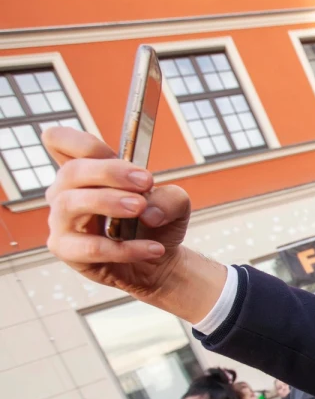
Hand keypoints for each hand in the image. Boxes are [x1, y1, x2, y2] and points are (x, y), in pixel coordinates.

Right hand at [43, 127, 225, 323]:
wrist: (158, 258)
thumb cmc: (154, 221)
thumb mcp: (173, 202)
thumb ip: (169, 197)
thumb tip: (149, 211)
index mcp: (83, 171)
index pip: (59, 140)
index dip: (82, 141)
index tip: (117, 152)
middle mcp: (64, 192)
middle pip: (71, 171)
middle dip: (110, 172)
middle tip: (146, 181)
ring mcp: (61, 221)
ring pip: (70, 203)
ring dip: (109, 202)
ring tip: (142, 208)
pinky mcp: (67, 251)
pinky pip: (91, 247)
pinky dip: (126, 248)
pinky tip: (154, 249)